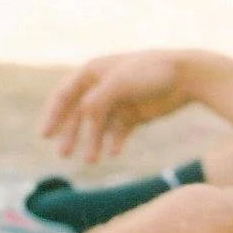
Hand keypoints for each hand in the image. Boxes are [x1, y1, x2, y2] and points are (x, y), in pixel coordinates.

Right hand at [39, 50, 195, 162]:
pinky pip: (118, 132)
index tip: (44, 135)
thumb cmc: (152, 73)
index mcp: (93, 72)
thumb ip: (98, 100)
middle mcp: (102, 87)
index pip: (64, 94)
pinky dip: (114, 142)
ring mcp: (119, 101)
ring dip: (93, 142)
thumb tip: (82, 116)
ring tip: (91, 161)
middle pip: (79, 114)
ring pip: (98, 126)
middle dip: (71, 134)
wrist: (188, 77)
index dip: (52, 114)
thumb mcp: (120, 84)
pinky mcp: (135, 114)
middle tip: (63, 155)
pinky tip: (113, 153)